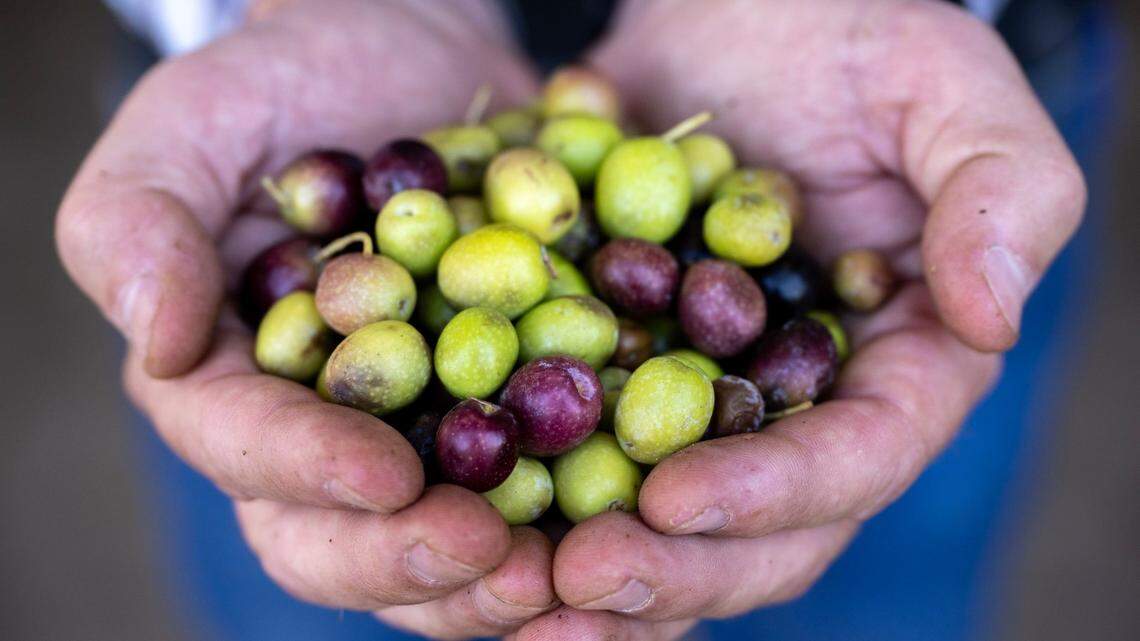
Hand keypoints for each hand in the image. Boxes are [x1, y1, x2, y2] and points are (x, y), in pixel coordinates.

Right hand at [56, 1, 557, 636]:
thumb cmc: (286, 82)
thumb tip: (157, 341)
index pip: (250, 450)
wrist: (409, 56)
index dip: (312, 474)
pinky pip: (535, 497)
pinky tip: (633, 536)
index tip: (388, 478)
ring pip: (437, 549)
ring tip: (569, 576)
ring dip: (500, 583)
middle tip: (498, 558)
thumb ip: (139, 221)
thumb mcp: (192, 122)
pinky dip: (577, 531)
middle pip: (338, 539)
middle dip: (413, 560)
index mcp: (231, 381)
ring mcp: (416, 437)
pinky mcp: (503, 418)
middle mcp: (319, 434)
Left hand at [516, 0, 1084, 637]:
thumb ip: (1000, 193)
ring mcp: (703, 397)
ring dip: (590, 567)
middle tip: (575, 580)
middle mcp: (798, 406)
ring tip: (512, 590)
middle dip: (671, 565)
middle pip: (754, 527)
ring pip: (660, 518)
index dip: (774, 494)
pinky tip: (462, 520)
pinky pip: (575, 451)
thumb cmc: (853, 32)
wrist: (731, 10)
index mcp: (894, 364)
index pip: (856, 460)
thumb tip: (990, 319)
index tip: (678, 497)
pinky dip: (526, 494)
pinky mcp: (619, 369)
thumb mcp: (945, 87)